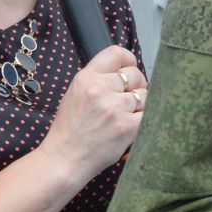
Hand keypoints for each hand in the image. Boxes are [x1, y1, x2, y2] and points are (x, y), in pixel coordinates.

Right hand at [36, 46, 145, 185]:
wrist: (63, 159)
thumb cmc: (70, 129)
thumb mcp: (75, 94)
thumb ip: (97, 80)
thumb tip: (124, 73)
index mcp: (86, 78)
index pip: (117, 53)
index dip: (128, 61)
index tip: (129, 70)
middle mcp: (100, 88)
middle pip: (135, 75)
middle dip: (136, 86)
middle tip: (128, 100)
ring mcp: (114, 107)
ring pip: (145, 94)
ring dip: (140, 105)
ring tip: (126, 116)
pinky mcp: (127, 126)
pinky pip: (149, 113)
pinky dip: (144, 118)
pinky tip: (132, 125)